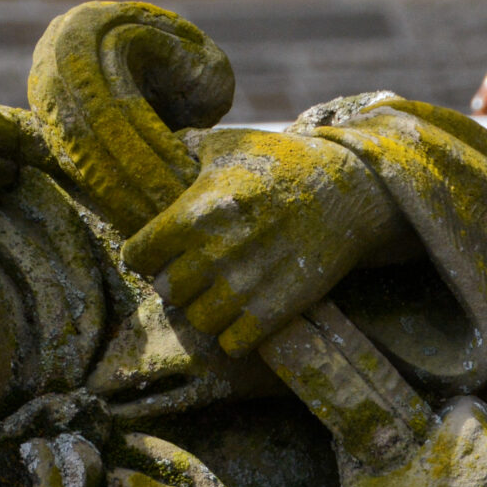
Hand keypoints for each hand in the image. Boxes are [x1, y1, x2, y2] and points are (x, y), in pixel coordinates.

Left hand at [121, 126, 409, 357]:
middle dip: (175, 280)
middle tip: (192, 269)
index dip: (144, 253)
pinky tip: (242, 311)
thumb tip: (156, 148)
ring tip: (218, 291)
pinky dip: (233, 333)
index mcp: (196, 212)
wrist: (349, 190)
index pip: (137, 254)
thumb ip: (186, 149)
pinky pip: (232, 343)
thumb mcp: (231, 143)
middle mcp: (214, 252)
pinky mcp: (276, 310)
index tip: (158, 250)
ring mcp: (245, 285)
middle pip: (164, 290)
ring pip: (197, 320)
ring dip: (204, 308)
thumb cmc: (283, 161)